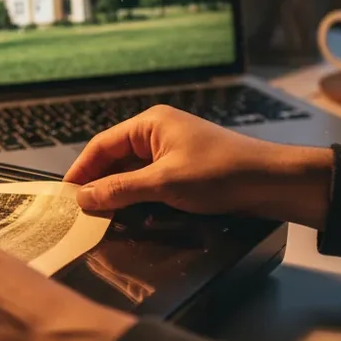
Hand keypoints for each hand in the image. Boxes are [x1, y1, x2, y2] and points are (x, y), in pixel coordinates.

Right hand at [64, 105, 332, 227]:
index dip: (81, 170)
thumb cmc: (221, 173)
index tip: (65, 194)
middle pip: (115, 159)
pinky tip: (129, 214)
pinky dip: (137, 197)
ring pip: (132, 173)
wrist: (275, 183)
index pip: (102, 145)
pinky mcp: (184, 171)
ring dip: (118, 193)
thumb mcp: (165, 183)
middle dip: (98, 183)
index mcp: (150, 123)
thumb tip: (83, 198)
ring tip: (99, 216)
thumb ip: (121, 190)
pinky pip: (150, 182)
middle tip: (79, 210)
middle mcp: (157, 133)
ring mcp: (171, 152)